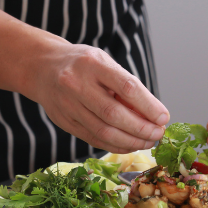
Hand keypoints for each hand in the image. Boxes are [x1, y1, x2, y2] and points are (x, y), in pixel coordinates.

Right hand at [28, 44, 169, 153]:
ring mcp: (68, 105)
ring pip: (103, 131)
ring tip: (148, 142)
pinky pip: (93, 139)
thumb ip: (125, 85)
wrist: (43, 68)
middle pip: (114, 114)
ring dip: (131, 141)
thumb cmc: (82, 64)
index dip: (148, 105)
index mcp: (93, 64)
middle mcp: (77, 84)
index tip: (163, 117)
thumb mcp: (104, 62)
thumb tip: (153, 114)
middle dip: (141, 128)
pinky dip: (115, 145)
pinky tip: (130, 145)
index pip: (126, 87)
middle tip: (158, 134)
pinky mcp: (64, 122)